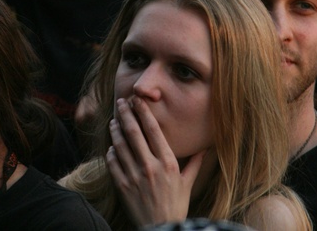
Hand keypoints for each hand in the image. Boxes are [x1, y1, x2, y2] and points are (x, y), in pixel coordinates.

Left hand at [106, 97, 205, 226]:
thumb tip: (206, 147)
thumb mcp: (187, 183)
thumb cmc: (176, 206)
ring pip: (120, 145)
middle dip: (127, 114)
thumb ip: (194, 163)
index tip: (138, 100)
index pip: (153, 130)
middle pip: (134, 132)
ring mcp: (135, 176)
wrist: (161, 229)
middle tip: (122, 102)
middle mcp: (151, 167)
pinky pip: (113, 163)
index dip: (144, 112)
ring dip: (115, 130)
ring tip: (114, 120)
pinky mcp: (122, 186)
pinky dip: (111, 152)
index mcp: (168, 163)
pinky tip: (112, 146)